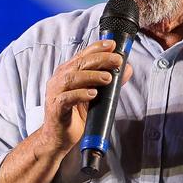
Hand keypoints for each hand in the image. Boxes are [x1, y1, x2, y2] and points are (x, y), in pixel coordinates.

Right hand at [36, 40, 133, 155]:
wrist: (59, 138)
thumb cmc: (75, 115)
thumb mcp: (95, 97)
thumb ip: (110, 82)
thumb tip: (127, 69)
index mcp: (67, 73)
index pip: (82, 55)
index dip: (97, 47)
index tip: (112, 44)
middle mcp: (59, 79)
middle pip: (79, 64)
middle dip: (100, 59)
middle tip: (117, 60)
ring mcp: (55, 93)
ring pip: (72, 78)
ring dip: (91, 76)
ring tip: (108, 78)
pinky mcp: (55, 108)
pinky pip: (66, 98)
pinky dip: (80, 94)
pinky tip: (93, 94)